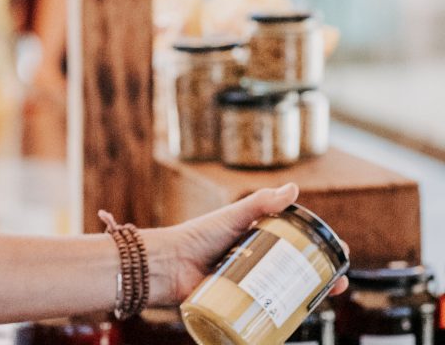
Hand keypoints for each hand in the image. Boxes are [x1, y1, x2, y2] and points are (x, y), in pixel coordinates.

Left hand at [144, 183, 348, 304]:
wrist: (170, 266)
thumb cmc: (198, 236)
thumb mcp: (233, 216)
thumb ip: (260, 202)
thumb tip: (293, 188)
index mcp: (256, 242)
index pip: (295, 245)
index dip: (318, 250)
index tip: (339, 253)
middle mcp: (256, 264)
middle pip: (296, 273)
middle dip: (322, 279)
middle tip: (340, 282)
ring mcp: (249, 288)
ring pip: (286, 296)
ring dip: (309, 301)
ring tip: (325, 299)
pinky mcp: (240, 309)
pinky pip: (266, 316)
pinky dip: (285, 322)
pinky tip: (301, 323)